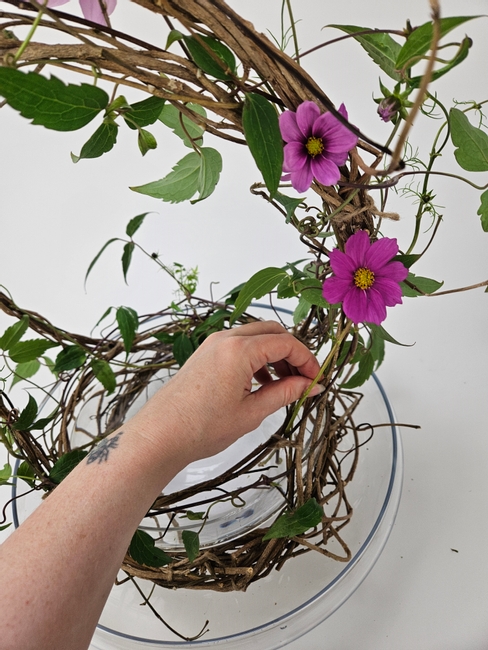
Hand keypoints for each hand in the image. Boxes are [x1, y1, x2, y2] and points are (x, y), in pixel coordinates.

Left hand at [135, 320, 321, 462]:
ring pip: (255, 336)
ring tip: (284, 384)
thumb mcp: (252, 412)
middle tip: (305, 379)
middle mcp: (225, 338)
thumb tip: (312, 386)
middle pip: (272, 331)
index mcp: (239, 350)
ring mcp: (212, 344)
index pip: (286, 343)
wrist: (159, 436)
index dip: (308, 360)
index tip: (318, 379)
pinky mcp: (205, 354)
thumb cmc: (201, 428)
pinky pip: (238, 345)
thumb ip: (286, 393)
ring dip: (274, 354)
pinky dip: (256, 357)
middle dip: (293, 352)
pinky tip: (261, 382)